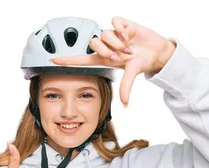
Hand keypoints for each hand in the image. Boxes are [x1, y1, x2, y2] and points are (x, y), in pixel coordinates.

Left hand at [50, 16, 175, 107]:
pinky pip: (114, 22)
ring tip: (128, 47)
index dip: (67, 60)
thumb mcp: (132, 74)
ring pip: (105, 33)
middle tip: (119, 56)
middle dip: (106, 50)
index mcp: (104, 58)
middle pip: (94, 43)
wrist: (157, 51)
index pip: (81, 59)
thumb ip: (126, 87)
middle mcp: (107, 46)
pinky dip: (121, 29)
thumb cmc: (142, 62)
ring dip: (117, 42)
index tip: (52, 60)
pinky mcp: (122, 24)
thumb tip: (125, 104)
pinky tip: (129, 35)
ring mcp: (114, 34)